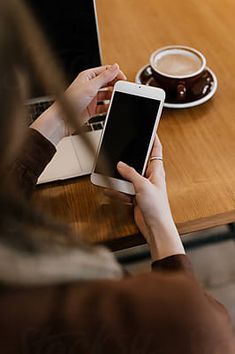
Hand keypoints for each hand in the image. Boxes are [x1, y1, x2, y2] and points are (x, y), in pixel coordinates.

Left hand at [31, 64, 125, 144]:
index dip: (116, 74)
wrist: (63, 119)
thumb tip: (115, 67)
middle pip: (107, 83)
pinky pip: (104, 107)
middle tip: (122, 89)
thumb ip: (104, 77)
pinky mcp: (92, 109)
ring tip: (116, 99)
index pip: (106, 71)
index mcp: (88, 76)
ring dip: (112, 97)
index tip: (123, 79)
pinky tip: (111, 108)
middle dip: (115, 85)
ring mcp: (91, 98)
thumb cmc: (71, 101)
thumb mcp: (90, 86)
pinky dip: (108, 108)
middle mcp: (89, 86)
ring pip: (106, 96)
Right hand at [117, 136, 184, 260]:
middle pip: (137, 161)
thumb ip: (130, 173)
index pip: (155, 149)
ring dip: (120, 181)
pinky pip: (123, 189)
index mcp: (156, 170)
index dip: (153, 137)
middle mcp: (149, 177)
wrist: (155, 228)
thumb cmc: (157, 208)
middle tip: (119, 160)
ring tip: (118, 187)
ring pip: (127, 176)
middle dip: (127, 162)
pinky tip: (116, 195)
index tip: (149, 127)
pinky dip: (118, 191)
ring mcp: (142, 186)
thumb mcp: (143, 186)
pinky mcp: (135, 195)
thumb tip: (121, 164)